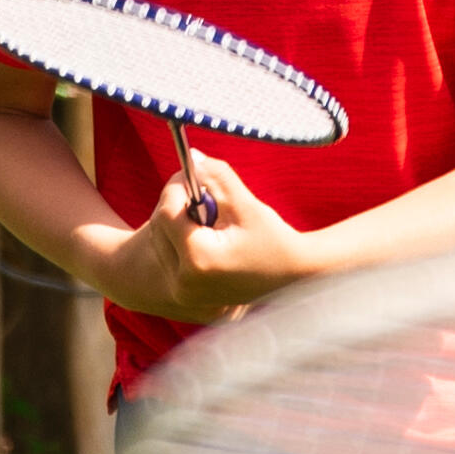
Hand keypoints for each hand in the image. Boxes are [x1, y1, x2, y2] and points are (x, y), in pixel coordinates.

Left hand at [113, 149, 319, 307]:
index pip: (167, 213)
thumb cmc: (276, 240)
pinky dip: (180, 241)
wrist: (295, 276)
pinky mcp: (187, 296)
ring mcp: (184, 293)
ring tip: (209, 218)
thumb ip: (217, 177)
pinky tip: (207, 236)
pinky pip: (170, 259)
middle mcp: (185, 282)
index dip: (176, 188)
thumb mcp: (246, 204)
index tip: (192, 176)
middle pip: (159, 229)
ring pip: (161, 244)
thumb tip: (192, 158)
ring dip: (177, 223)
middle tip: (202, 193)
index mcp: (199, 259)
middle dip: (176, 205)